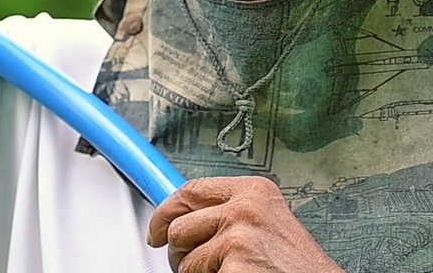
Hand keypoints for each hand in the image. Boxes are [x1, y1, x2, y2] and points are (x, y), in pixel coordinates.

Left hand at [147, 176, 342, 271]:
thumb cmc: (299, 266)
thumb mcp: (267, 223)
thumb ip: (229, 212)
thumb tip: (184, 216)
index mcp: (254, 191)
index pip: (190, 190)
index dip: (166, 212)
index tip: (157, 228)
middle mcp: (245, 208)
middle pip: (179, 227)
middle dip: (179, 250)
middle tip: (192, 265)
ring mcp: (238, 237)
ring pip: (186, 259)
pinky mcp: (235, 266)